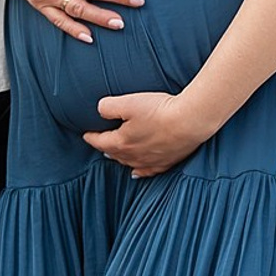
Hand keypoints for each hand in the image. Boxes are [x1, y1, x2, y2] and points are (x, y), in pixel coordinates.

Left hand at [84, 91, 206, 178]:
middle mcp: (134, 156)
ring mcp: (150, 161)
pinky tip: (136, 173)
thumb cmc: (159, 110)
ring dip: (119, 158)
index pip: (100, 142)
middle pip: (114, 154)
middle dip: (105, 148)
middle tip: (99, 142)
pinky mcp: (167, 162)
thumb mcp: (128, 102)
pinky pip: (147, 171)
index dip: (91, 137)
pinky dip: (139, 172)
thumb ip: (108, 107)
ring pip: (129, 163)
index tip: (85, 134)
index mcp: (121, 142)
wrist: (190, 121)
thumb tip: (99, 110)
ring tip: (114, 155)